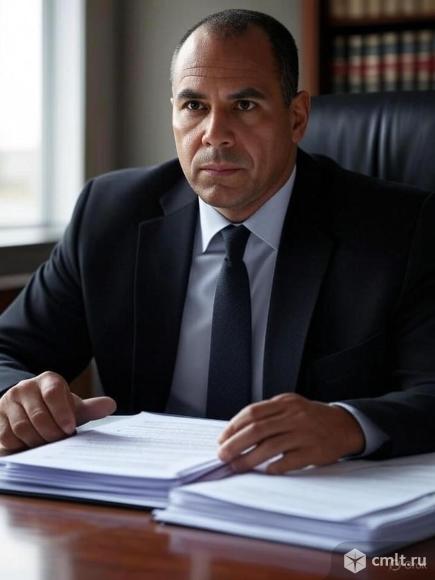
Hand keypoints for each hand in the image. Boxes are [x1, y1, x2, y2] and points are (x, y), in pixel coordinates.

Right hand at [0, 371, 116, 450]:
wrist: (28, 407)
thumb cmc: (55, 409)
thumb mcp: (73, 407)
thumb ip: (91, 408)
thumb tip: (111, 405)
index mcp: (48, 380)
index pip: (53, 394)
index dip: (62, 413)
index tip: (70, 429)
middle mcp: (25, 388)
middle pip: (38, 415)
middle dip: (52, 433)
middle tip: (61, 442)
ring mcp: (8, 402)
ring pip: (22, 428)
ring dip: (38, 441)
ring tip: (48, 445)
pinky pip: (7, 437)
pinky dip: (21, 446)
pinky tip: (31, 446)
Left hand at [217, 393, 364, 474]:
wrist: (345, 425)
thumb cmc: (311, 418)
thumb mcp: (291, 407)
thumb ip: (268, 414)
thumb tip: (237, 433)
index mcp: (285, 403)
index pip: (252, 413)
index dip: (234, 426)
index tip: (222, 439)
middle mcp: (294, 416)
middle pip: (257, 429)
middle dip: (235, 444)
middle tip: (222, 455)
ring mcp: (304, 433)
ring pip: (270, 446)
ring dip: (249, 458)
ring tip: (236, 466)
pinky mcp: (314, 451)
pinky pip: (289, 461)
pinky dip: (274, 467)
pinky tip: (265, 471)